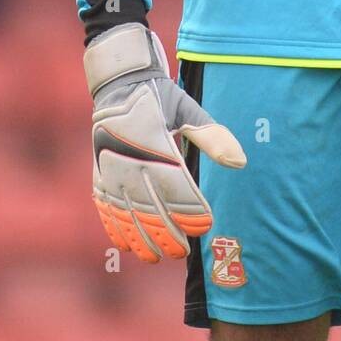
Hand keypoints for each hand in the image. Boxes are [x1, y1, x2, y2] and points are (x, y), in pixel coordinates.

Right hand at [84, 22, 245, 262]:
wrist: (119, 83)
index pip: (176, 185)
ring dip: (141, 237)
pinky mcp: (99, 173)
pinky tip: (127, 245)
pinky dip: (115, 227)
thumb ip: (212, 136)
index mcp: (155, 143)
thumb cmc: (161, 97)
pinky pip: (105, 206)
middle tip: (184, 251)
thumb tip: (240, 162)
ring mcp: (111, 168)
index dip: (190, 209)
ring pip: (126, 212)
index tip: (206, 226)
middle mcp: (130, 159)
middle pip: (150, 205)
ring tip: (157, 258)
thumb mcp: (188, 110)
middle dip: (167, 232)